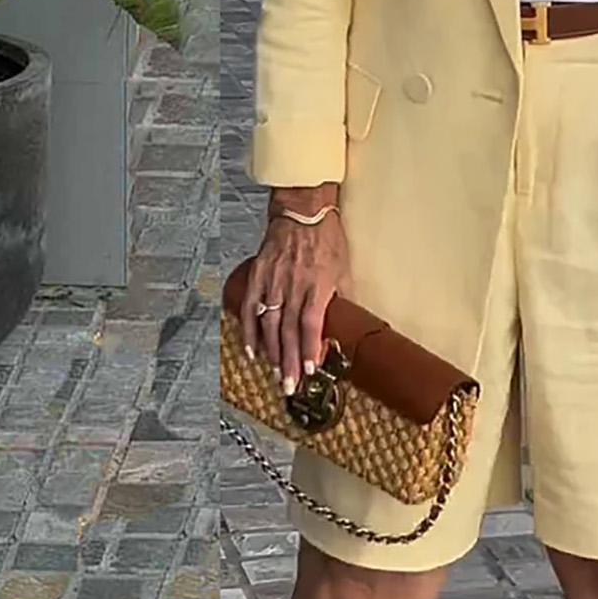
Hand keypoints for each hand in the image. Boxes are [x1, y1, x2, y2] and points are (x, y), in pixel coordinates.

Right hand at [241, 192, 351, 394]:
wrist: (302, 211)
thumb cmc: (327, 239)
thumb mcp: (343, 268)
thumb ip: (342, 297)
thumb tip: (348, 322)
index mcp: (318, 285)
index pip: (311, 324)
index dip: (310, 348)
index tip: (310, 370)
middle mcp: (293, 286)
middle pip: (289, 331)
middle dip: (290, 361)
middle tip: (290, 386)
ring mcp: (272, 282)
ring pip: (269, 324)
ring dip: (272, 353)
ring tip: (275, 375)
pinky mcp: (257, 276)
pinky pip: (250, 309)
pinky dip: (249, 332)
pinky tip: (252, 351)